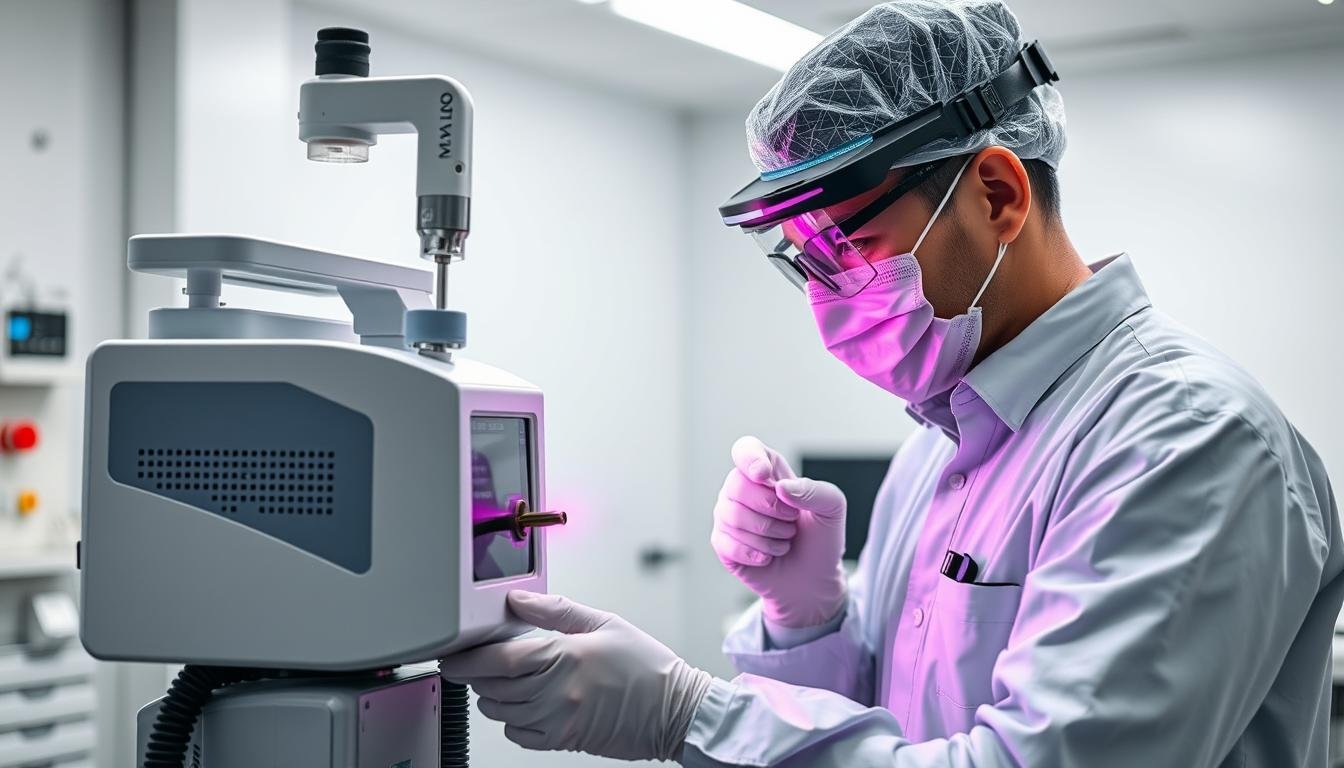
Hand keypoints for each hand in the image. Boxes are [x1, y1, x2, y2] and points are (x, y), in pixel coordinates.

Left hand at [438, 591, 712, 760]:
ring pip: (501, 712)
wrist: (675, 709)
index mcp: (565, 657)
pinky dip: (511, 720)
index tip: (454, 654)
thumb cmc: (646, 665)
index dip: (468, 658)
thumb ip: (555, 610)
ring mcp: (558, 720)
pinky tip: (523, 704)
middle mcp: (557, 692)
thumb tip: (519, 599)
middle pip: (492, 686)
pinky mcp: (564, 739)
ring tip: (502, 679)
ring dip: (491, 696)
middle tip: (470, 662)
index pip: (500, 660)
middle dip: (474, 674)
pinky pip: (519, 735)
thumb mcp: (604, 622)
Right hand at [711, 436, 846, 627]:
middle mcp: (742, 489)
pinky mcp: (722, 542)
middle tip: (792, 522)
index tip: (764, 476)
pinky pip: (728, 543)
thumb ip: (815, 491)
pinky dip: (756, 553)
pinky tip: (768, 556)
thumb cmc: (821, 539)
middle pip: (736, 485)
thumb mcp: (832, 509)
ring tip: (784, 541)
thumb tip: (781, 489)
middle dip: (770, 509)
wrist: (813, 580)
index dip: (749, 459)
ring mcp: (728, 515)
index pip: (745, 450)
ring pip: (732, 516)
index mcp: (768, 472)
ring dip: (768, 535)